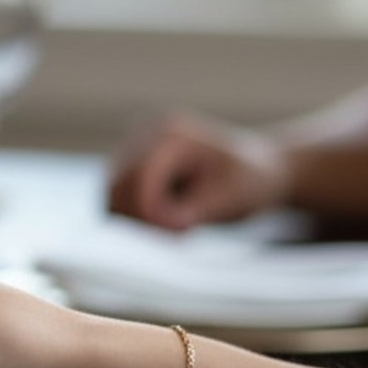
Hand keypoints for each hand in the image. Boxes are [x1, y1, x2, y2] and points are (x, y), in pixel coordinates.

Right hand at [107, 113, 288, 229]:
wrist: (256, 171)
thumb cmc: (247, 181)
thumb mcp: (228, 198)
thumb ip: (190, 211)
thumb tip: (158, 223)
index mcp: (170, 135)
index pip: (137, 179)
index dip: (151, 213)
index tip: (182, 231)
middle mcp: (144, 135)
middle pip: (116, 189)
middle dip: (144, 219)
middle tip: (181, 231)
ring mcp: (132, 150)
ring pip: (112, 199)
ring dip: (140, 220)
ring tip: (179, 223)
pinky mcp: (127, 168)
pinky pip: (117, 202)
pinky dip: (138, 218)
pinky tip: (169, 217)